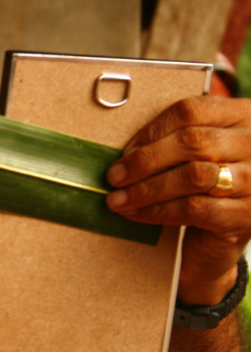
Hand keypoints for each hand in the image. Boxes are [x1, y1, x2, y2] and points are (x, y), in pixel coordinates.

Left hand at [105, 95, 250, 304]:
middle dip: (145, 161)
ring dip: (147, 189)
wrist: (220, 240)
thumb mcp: (193, 155)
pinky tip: (136, 214)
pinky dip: (158, 211)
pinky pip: (194, 209)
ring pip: (193, 176)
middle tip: (114, 176)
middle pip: (192, 141)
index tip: (124, 151)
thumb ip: (171, 140)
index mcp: (244, 116)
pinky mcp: (246, 216)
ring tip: (118, 199)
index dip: (151, 130)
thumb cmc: (201, 189)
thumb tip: (126, 149)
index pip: (192, 111)